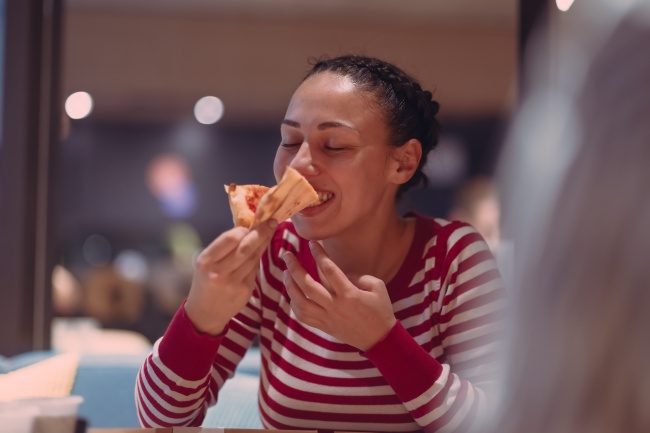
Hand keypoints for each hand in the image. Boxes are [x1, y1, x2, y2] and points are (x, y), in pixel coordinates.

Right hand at [184, 219, 276, 334]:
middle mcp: (219, 272)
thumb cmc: (205, 281)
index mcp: (206, 262)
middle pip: (245, 248)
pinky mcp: (245, 290)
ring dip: (264, 242)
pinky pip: (255, 269)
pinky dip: (258, 257)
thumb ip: (223, 248)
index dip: (243, 229)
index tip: (252, 222)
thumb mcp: (206, 263)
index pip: (229, 239)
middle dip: (261, 232)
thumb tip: (246, 227)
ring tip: (270, 230)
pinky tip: (262, 248)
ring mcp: (233, 283)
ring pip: (253, 258)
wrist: (205, 313)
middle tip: (271, 221)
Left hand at [283, 241, 396, 350]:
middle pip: (308, 285)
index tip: (312, 243)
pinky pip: (303, 316)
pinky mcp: (324, 327)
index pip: (329, 269)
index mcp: (349, 294)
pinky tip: (292, 294)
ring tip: (286, 273)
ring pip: (301, 302)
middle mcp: (335, 306)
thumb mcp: (377, 286)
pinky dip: (294, 304)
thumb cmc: (380, 309)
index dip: (319, 254)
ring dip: (290, 286)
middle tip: (286, 255)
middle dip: (294, 268)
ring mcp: (328, 318)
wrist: (380, 339)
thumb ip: (359, 276)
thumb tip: (341, 273)